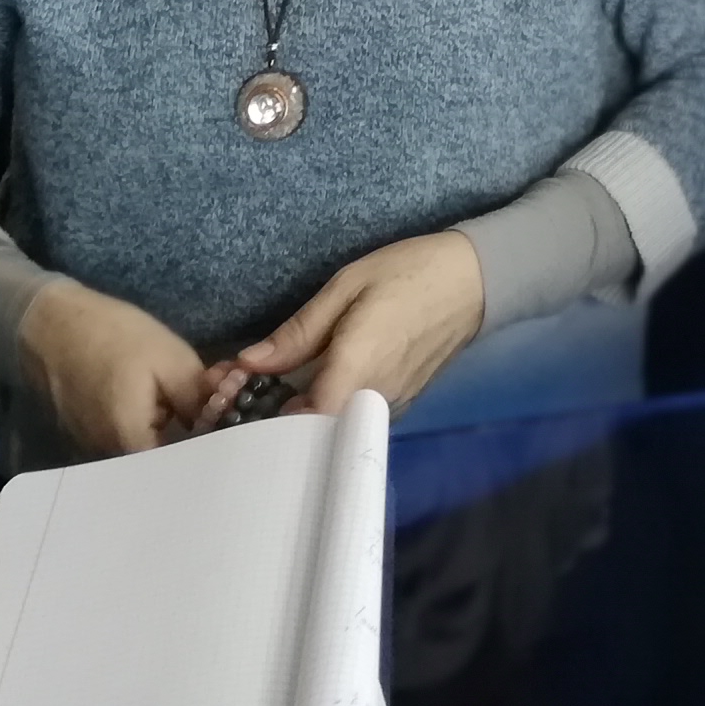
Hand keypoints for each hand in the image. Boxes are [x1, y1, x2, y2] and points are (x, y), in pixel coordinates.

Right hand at [15, 281, 210, 457]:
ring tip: (181, 401)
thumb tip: (218, 425)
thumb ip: (197, 399)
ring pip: (140, 447)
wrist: (52, 323)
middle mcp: (109, 456)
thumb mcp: (171, 359)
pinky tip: (152, 399)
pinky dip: (140, 422)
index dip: (205, 453)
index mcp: (132, 443)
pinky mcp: (84, 432)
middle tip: (206, 409)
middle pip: (159, 460)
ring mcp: (92, 446)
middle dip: (186, 436)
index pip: (177, 470)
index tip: (224, 434)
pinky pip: (122, 436)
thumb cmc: (114, 336)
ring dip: (163, 429)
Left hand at [204, 231, 484, 425]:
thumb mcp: (348, 285)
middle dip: (267, 418)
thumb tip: (250, 363)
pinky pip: (349, 418)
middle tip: (233, 393)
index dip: (260, 423)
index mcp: (357, 368)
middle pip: (310, 432)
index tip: (229, 404)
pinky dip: (319, 408)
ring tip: (256, 387)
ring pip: (329, 427)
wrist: (475, 280)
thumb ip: (300, 331)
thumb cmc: (409, 272)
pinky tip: (297, 387)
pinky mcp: (398, 405)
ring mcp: (389, 408)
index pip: (302, 424)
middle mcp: (373, 400)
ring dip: (290, 414)